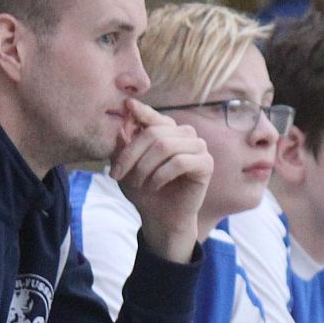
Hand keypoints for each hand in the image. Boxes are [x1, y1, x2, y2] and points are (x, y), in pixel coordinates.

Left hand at [111, 99, 211, 262]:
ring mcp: (198, 147)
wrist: (160, 218)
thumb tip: (123, 121)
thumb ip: (122, 143)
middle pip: (155, 133)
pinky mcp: (206, 164)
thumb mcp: (125, 165)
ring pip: (166, 146)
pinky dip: (161, 175)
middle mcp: (185, 134)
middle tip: (117, 174)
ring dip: (145, 166)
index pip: (154, 116)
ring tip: (137, 183)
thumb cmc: (143, 190)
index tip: (127, 104)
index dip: (141, 111)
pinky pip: (180, 162)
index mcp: (167, 130)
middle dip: (131, 155)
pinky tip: (154, 185)